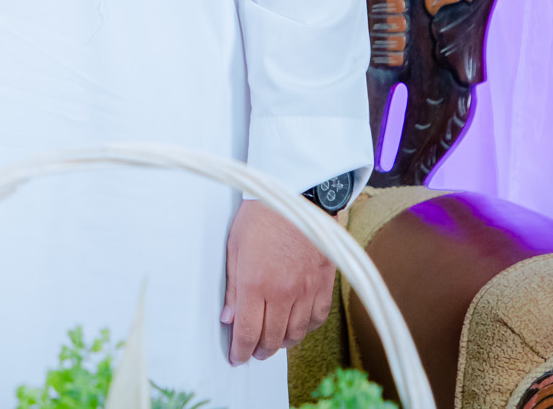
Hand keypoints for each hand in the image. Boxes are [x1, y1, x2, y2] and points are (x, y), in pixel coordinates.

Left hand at [220, 199, 333, 364]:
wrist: (298, 195)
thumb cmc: (261, 215)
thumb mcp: (235, 247)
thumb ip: (233, 287)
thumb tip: (229, 318)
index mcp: (256, 284)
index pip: (248, 332)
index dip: (241, 350)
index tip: (237, 358)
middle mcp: (283, 293)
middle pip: (272, 338)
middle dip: (260, 349)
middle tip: (253, 351)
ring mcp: (307, 290)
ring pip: (296, 333)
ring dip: (282, 342)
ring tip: (273, 341)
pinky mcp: (324, 284)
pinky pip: (317, 318)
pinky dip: (306, 328)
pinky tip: (297, 326)